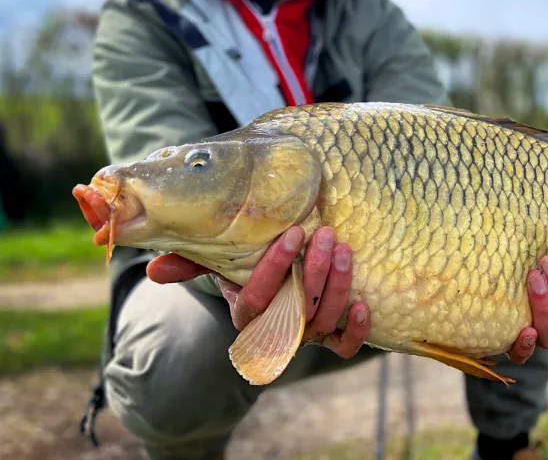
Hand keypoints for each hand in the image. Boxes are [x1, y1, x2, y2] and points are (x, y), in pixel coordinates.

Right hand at [146, 225, 370, 358]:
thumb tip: (153, 270)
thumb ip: (190, 262)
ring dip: (337, 286)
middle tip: (325, 234)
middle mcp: (278, 329)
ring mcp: (306, 335)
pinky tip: (363, 303)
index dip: (275, 267)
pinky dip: (356, 330)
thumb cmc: (247, 265)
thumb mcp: (219, 260)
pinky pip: (346, 347)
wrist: (280, 279)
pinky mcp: (333, 337)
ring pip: (324, 322)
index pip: (258, 298)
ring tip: (344, 249)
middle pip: (296, 310)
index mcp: (246, 313)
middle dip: (313, 271)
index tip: (293, 232)